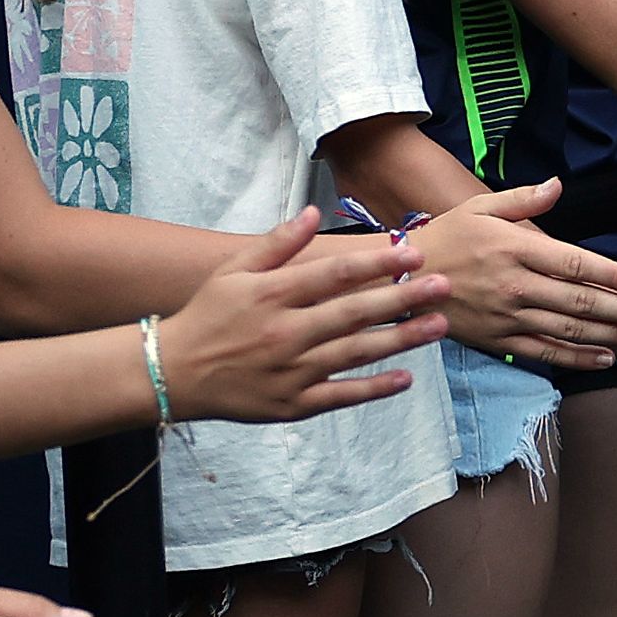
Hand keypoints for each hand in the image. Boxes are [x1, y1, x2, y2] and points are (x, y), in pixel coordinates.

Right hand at [155, 209, 453, 419]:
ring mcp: (291, 371)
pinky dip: (373, 389)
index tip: (413, 254)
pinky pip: (341, 395)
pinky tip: (406, 378)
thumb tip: (314, 213)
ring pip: (356, 353)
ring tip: (439, 326)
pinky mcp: (293, 403)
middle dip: (403, 298)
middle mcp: (285, 332)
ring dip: (401, 339)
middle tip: (444, 286)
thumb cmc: (207, 315)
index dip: (377, 264)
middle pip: (354, 312)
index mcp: (272, 295)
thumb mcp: (234, 271)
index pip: (335, 274)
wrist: (171, 373)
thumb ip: (277, 244)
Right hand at [401, 181, 616, 370]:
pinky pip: (545, 352)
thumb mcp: (481, 207)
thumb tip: (558, 185)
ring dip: (613, 336)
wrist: (400, 280)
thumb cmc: (446, 237)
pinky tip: (605, 358)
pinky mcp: (498, 341)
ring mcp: (507, 317)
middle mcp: (515, 285)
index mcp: (515, 248)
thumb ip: (524, 200)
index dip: (611, 275)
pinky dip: (577, 359)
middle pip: (581, 302)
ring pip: (569, 331)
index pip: (574, 263)